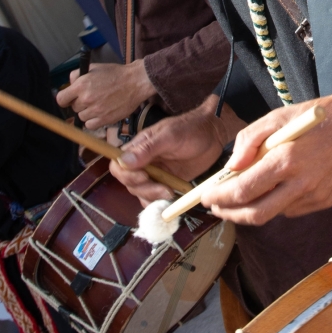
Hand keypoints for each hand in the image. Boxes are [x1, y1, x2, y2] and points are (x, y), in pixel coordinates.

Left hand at [56, 61, 155, 128]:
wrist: (135, 82)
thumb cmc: (115, 74)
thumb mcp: (94, 68)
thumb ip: (77, 75)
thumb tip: (70, 84)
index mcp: (81, 85)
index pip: (61, 99)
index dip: (65, 99)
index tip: (69, 99)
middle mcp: (86, 99)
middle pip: (73, 108)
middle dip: (80, 103)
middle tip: (91, 98)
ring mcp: (96, 111)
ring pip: (82, 117)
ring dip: (87, 112)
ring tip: (98, 105)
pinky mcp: (105, 119)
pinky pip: (90, 125)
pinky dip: (93, 121)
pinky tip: (100, 113)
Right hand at [109, 96, 244, 204]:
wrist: (213, 136)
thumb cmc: (191, 130)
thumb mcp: (170, 136)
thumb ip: (147, 148)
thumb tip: (124, 161)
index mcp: (138, 147)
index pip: (118, 166)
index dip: (126, 176)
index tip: (145, 177)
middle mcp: (143, 162)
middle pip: (128, 183)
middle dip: (144, 189)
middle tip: (164, 188)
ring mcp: (154, 174)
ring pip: (140, 193)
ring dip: (152, 197)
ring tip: (170, 192)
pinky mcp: (165, 183)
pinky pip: (153, 198)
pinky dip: (158, 203)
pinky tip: (170, 200)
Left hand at [201, 57, 331, 224]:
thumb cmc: (315, 116)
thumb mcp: (276, 117)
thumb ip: (249, 141)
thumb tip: (230, 166)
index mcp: (287, 158)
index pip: (244, 190)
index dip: (219, 198)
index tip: (205, 197)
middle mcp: (302, 182)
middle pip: (256, 214)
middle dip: (230, 214)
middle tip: (216, 207)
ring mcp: (316, 195)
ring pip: (273, 214)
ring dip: (252, 208)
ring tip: (240, 196)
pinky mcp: (325, 201)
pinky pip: (291, 210)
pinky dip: (275, 203)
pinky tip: (273, 188)